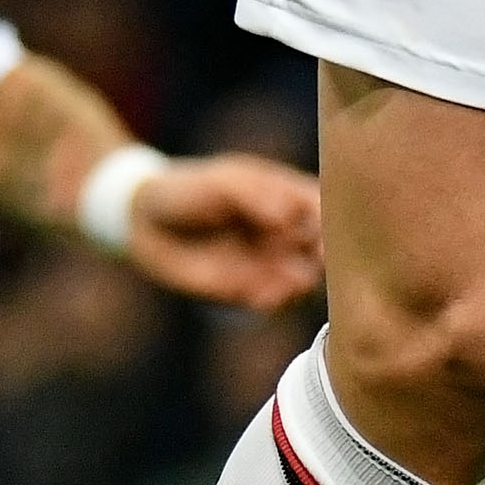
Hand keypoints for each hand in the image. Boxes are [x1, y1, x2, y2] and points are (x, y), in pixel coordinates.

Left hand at [123, 152, 325, 310]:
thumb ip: (257, 197)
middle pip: (325, 250)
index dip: (338, 222)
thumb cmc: (189, 189)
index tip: (330, 232)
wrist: (145, 220)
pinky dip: (273, 301)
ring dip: (302, 284)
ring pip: (304, 280)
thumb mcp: (223, 183)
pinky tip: (261, 295)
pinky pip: (272, 301)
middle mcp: (289, 234)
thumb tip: (287, 217)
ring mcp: (272, 264)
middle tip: (317, 260)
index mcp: (289, 198)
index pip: (328, 210)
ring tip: (288, 280)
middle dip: (328, 259)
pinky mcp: (250, 291)